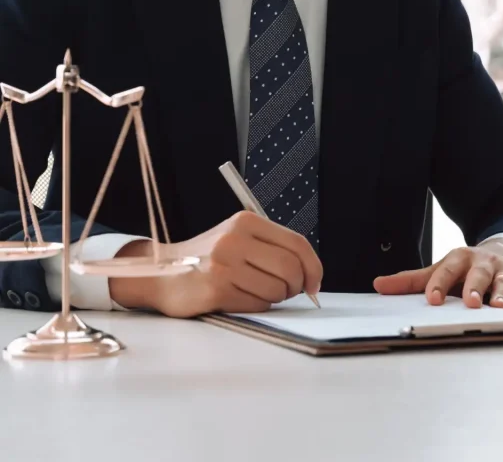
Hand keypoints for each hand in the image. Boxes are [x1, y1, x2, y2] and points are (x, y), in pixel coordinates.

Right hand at [109, 211, 321, 317]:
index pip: (297, 243)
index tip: (314, 283)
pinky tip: (241, 297)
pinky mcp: (215, 290)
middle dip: (296, 286)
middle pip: (290, 268)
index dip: (313, 267)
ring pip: (276, 290)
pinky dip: (257, 305)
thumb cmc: (209, 259)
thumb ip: (273, 248)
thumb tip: (311, 275)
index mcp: (245, 222)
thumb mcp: (239, 239)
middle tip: (287, 291)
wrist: (161, 274)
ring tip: (257, 291)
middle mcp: (234, 240)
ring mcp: (223, 265)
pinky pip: (257, 304)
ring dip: (275, 297)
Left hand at [373, 238, 502, 313]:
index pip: (447, 270)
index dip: (439, 284)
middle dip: (475, 287)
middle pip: (479, 274)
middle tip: (470, 302)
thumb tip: (378, 285)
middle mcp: (483, 264)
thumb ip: (412, 281)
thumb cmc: (467, 268)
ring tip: (500, 307)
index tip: (432, 299)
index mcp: (460, 259)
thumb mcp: (441, 269)